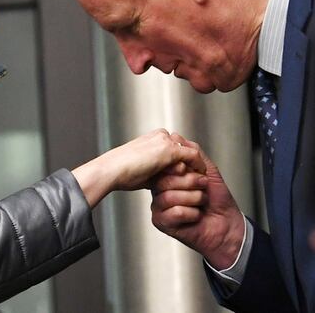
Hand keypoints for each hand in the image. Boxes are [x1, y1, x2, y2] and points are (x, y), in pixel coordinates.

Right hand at [72, 129, 204, 207]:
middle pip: (185, 146)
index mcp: (153, 137)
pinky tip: (201, 175)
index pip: (176, 146)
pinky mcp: (170, 150)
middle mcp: (161, 135)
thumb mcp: (144, 170)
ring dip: (197, 163)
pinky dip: (198, 166)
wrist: (112, 171)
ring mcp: (166, 141)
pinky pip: (192, 156)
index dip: (184, 160)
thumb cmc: (122, 173)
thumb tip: (163, 180)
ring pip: (190, 150)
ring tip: (202, 176)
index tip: (191, 172)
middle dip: (193, 161)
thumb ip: (156, 170)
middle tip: (200, 174)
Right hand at [150, 135, 244, 268]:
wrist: (227, 225)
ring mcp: (159, 206)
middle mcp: (161, 190)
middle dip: (191, 183)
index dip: (183, 168)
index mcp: (169, 176)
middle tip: (203, 187)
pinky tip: (196, 215)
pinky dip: (191, 213)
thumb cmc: (218, 200)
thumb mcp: (208, 170)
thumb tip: (176, 136)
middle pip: (164, 180)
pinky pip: (173, 212)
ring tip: (201, 202)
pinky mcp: (161, 222)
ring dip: (193, 199)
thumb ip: (193, 153)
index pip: (164, 165)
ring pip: (169, 196)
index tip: (197, 172)